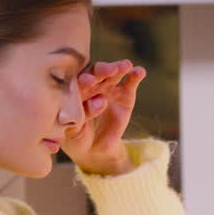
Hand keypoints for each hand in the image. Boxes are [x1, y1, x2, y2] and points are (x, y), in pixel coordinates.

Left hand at [62, 59, 146, 175]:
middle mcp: (91, 85)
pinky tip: (140, 72)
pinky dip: (135, 75)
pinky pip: (130, 82)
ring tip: (126, 65)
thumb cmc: (77, 137)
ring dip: (119, 67)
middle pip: (95, 73)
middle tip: (110, 70)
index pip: (78, 82)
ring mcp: (108, 88)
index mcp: (74, 91)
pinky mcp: (125, 94)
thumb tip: (98, 101)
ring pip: (113, 74)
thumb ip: (82, 115)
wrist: (94, 149)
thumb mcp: (74, 131)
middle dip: (102, 70)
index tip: (89, 81)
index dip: (83, 80)